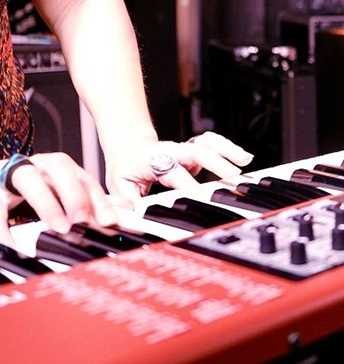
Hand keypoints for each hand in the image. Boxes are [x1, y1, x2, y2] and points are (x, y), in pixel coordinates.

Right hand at [0, 151, 122, 247]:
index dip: (99, 199)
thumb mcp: (58, 195)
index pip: (83, 177)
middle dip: (75, 193)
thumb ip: (90, 205)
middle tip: (84, 222)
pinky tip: (14, 248)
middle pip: (59, 167)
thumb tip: (129, 217)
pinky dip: (4, 231)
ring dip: (46, 203)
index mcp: (56, 167)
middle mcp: (36, 166)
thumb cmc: (27, 190)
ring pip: (28, 179)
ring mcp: (9, 176)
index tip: (111, 223)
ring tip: (59, 229)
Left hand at [104, 131, 254, 204]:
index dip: (188, 184)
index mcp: (153, 161)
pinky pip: (212, 143)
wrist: (128, 145)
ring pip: (206, 144)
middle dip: (216, 164)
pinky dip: (227, 147)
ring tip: (245, 162)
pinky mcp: (194, 151)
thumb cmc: (125, 168)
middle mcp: (172, 153)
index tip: (200, 195)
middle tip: (234, 178)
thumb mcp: (120, 187)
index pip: (174, 173)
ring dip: (226, 151)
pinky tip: (244, 158)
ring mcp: (184, 151)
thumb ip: (128, 203)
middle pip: (196, 152)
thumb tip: (130, 219)